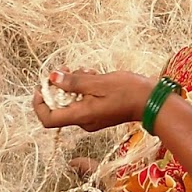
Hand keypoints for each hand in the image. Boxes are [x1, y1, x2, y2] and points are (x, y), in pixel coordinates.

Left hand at [33, 69, 155, 132]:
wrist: (151, 101)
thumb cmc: (127, 91)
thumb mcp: (98, 82)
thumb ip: (74, 82)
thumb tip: (52, 78)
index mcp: (81, 116)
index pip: (48, 119)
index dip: (39, 103)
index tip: (42, 85)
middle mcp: (84, 121)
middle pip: (59, 107)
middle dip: (59, 86)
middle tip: (66, 69)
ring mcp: (92, 119)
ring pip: (72, 101)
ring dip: (74, 84)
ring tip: (87, 71)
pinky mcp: (99, 113)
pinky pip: (83, 101)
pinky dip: (84, 88)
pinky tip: (94, 76)